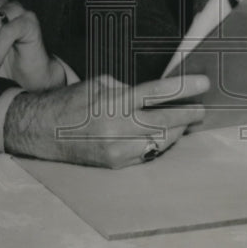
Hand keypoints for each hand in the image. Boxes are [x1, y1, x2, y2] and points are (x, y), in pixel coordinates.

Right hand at [4, 74, 209, 167]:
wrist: (42, 131)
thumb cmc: (72, 102)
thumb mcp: (100, 84)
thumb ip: (129, 89)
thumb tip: (157, 96)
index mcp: (114, 102)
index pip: (157, 93)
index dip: (184, 87)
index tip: (204, 83)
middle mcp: (118, 128)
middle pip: (165, 121)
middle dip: (188, 115)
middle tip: (201, 109)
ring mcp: (118, 150)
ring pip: (160, 141)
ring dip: (176, 131)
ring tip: (187, 121)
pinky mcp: (116, 164)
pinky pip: (147, 154)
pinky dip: (159, 144)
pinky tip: (166, 135)